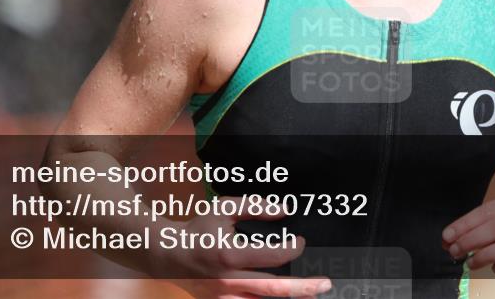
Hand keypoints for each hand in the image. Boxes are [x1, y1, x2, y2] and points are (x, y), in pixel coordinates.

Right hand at [152, 197, 331, 298]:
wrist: (168, 255)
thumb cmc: (198, 230)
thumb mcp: (224, 209)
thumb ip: (255, 206)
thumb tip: (284, 210)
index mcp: (229, 254)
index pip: (272, 256)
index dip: (293, 249)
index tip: (301, 242)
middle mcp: (228, 281)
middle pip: (274, 289)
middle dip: (304, 288)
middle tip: (326, 284)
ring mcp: (224, 298)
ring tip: (312, 295)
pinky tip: (286, 298)